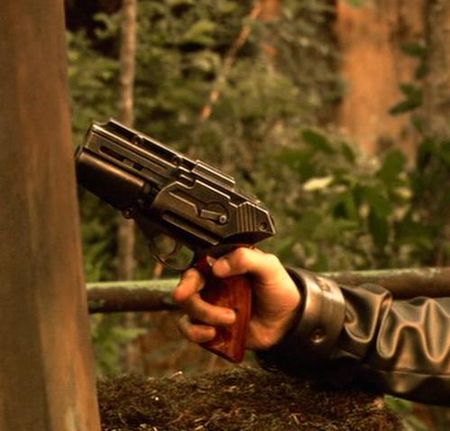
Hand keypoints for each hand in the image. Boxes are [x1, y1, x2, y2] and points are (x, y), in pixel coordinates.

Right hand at [173, 248, 300, 350]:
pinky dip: (196, 333)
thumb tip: (217, 267)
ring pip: (188, 311)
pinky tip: (213, 334)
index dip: (187, 280)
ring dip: (204, 317)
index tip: (186, 291)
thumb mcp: (268, 266)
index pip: (197, 268)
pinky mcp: (212, 326)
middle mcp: (212, 284)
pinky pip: (191, 330)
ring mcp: (211, 306)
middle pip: (186, 291)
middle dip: (192, 301)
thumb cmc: (278, 289)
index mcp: (223, 266)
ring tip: (230, 320)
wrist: (288, 320)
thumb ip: (245, 258)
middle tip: (207, 308)